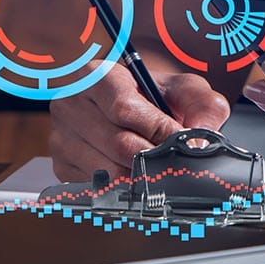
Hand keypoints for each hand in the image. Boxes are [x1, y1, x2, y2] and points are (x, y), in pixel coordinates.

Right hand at [49, 65, 229, 181]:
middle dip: (155, 156)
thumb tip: (198, 140)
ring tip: (157, 166)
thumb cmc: (157, 98)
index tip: (179, 137)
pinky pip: (98, 187)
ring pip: (108, 170)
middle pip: (118, 143)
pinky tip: (135, 175)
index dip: (158, 128)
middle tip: (174, 159)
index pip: (124, 107)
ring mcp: (61, 136)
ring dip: (141, 175)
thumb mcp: (186, 90)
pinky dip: (123, 188)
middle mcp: (70, 104)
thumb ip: (203, 107)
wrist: (135, 109)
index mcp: (96, 75)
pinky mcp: (61, 166)